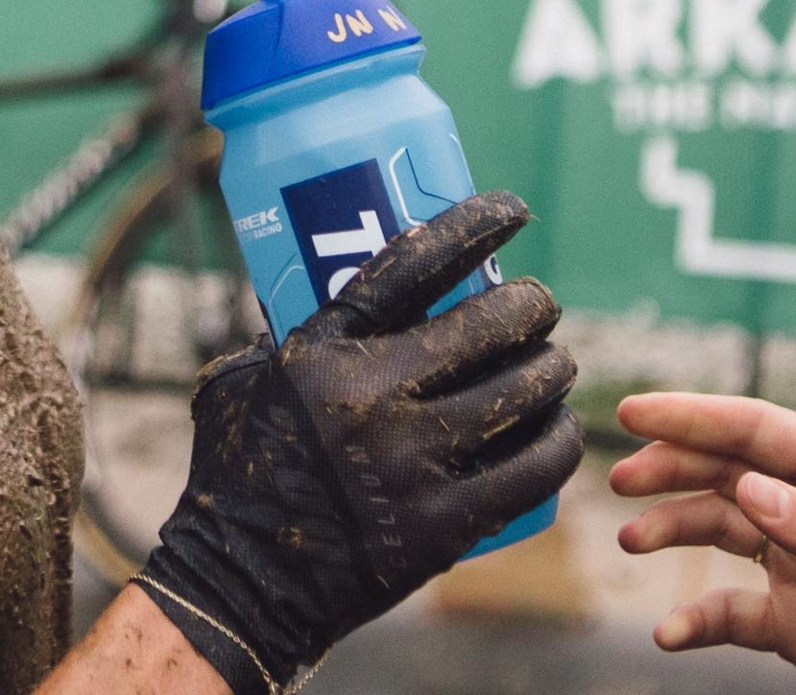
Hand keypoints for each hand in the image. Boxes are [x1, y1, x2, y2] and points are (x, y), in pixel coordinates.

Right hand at [136, 192, 586, 694]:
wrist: (241, 584)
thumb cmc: (235, 474)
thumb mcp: (238, 381)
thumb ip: (281, 335)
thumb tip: (315, 290)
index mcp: (322, 351)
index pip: (412, 265)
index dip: (472, 227)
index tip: (511, 211)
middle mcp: (372, 398)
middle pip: (488, 326)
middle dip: (531, 306)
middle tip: (536, 305)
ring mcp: (413, 463)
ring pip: (521, 391)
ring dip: (551, 368)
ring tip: (553, 362)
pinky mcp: (443, 524)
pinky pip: (529, 470)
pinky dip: (557, 441)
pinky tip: (560, 427)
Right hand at [608, 392, 795, 694]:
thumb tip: (750, 489)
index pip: (760, 431)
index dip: (695, 415)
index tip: (635, 409)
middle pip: (729, 471)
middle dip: (673, 467)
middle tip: (619, 477)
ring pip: (722, 529)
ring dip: (675, 530)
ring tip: (632, 540)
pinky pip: (734, 612)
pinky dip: (699, 620)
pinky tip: (672, 635)